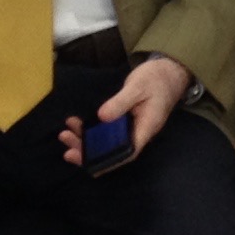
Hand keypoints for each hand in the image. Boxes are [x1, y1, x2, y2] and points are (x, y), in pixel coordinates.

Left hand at [66, 54, 193, 166]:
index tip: (87, 163)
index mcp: (145, 128)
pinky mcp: (125, 120)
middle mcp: (137, 132)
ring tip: (65, 134)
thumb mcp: (138, 86)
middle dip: (89, 151)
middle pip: (113, 150)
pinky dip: (91, 130)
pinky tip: (77, 126)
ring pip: (107, 141)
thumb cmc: (157, 78)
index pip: (127, 152)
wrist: (168, 70)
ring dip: (86, 140)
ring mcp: (131, 127)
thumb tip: (102, 117)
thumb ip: (121, 102)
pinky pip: (106, 131)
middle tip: (67, 146)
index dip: (108, 162)